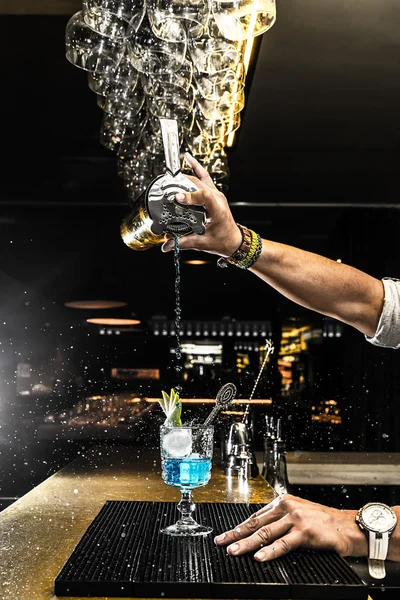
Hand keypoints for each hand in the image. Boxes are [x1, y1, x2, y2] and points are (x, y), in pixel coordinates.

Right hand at [161, 153, 241, 256]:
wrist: (233, 240)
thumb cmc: (222, 241)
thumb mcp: (202, 243)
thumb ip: (183, 243)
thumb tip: (167, 245)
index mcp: (217, 210)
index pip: (204, 196)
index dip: (190, 195)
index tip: (178, 197)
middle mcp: (218, 199)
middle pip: (199, 185)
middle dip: (183, 183)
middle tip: (168, 183)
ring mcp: (216, 195)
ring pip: (201, 179)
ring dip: (187, 174)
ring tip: (173, 172)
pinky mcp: (214, 194)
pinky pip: (205, 177)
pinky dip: (196, 168)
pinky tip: (188, 159)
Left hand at [214, 494, 367, 561]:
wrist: (348, 526)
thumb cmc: (324, 523)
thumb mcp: (299, 514)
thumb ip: (281, 520)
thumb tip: (260, 532)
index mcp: (284, 502)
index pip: (256, 516)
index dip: (240, 526)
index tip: (227, 534)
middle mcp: (287, 507)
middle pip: (256, 523)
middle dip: (236, 534)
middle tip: (221, 542)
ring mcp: (295, 519)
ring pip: (265, 533)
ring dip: (247, 543)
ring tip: (233, 551)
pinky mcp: (304, 532)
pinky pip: (283, 544)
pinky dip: (269, 551)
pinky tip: (259, 557)